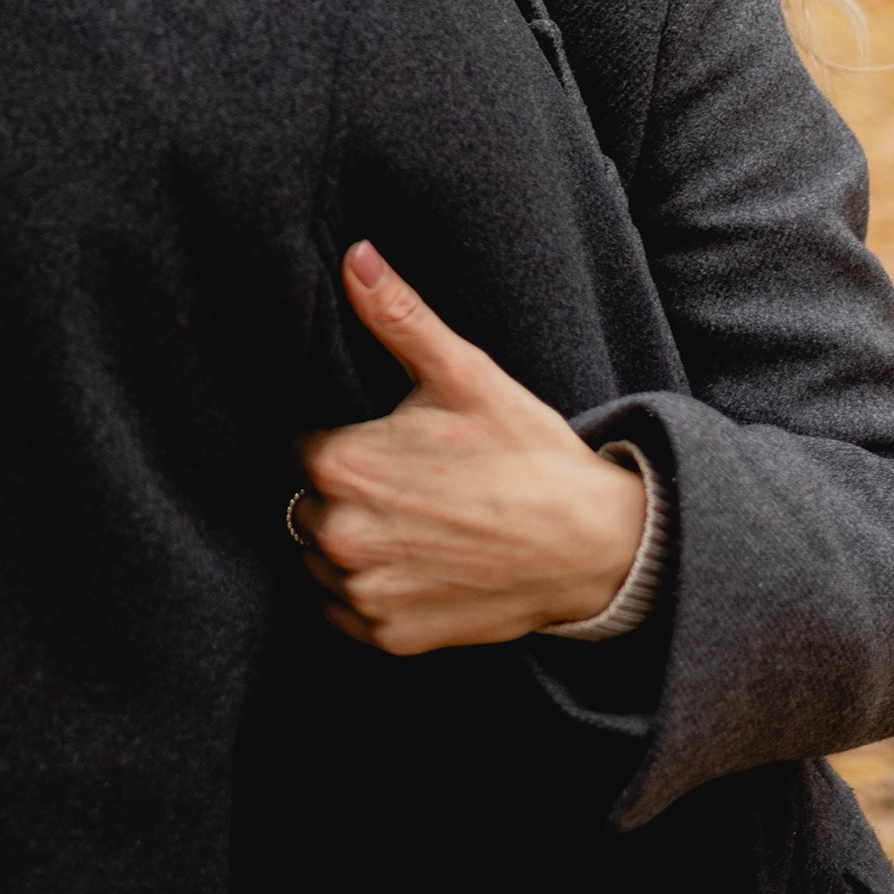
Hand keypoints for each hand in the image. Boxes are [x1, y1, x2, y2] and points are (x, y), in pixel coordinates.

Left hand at [288, 241, 646, 654]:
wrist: (593, 545)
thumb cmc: (526, 453)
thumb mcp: (462, 372)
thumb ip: (396, 315)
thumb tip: (355, 256)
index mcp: (342, 464)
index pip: (300, 448)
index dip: (341, 440)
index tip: (383, 442)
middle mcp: (340, 535)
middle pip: (304, 503)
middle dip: (343, 490)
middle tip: (407, 481)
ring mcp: (363, 593)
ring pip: (319, 558)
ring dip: (349, 542)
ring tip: (413, 521)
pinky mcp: (389, 638)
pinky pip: (344, 611)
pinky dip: (367, 591)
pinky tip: (414, 563)